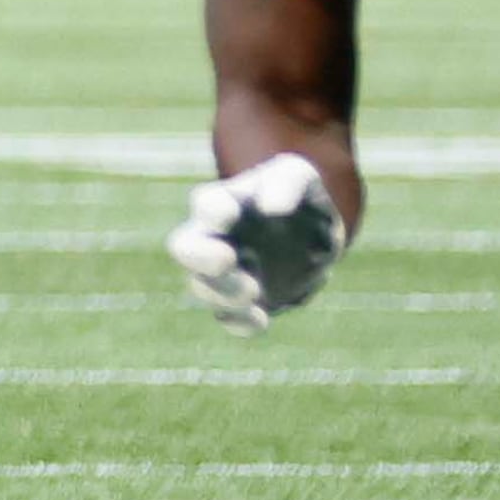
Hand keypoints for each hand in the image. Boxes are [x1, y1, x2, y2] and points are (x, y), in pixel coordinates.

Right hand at [165, 152, 348, 333]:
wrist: (315, 237)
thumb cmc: (298, 198)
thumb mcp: (300, 176)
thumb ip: (287, 182)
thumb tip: (269, 207)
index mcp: (226, 201)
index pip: (206, 204)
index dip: (213, 211)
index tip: (231, 214)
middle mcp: (215, 238)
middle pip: (184, 247)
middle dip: (200, 256)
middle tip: (228, 260)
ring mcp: (224, 274)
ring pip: (202, 287)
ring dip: (223, 293)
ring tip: (254, 291)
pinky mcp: (240, 303)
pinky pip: (227, 318)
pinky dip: (238, 323)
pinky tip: (261, 320)